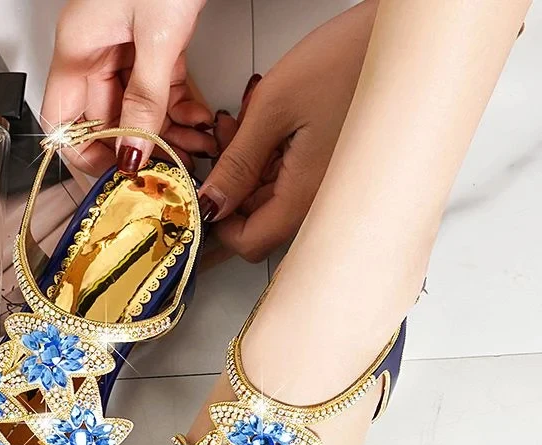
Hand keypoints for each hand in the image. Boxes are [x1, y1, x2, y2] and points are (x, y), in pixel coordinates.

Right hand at [41, 0, 215, 174]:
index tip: (113, 181)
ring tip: (192, 152)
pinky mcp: (154, 41)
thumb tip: (132, 152)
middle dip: (138, 150)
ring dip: (165, 134)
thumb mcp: (158, 36)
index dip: (84, 157)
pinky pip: (160, 87)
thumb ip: (146, 98)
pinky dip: (180, 108)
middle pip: (107, 120)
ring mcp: (124, 46)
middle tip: (164, 175)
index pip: (64, 122)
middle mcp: (95, 50)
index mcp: (78, 48)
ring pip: (137, 108)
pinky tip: (199, 122)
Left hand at [200, 0, 377, 261]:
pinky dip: (272, 155)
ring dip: (250, 165)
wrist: (401, 40)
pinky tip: (269, 122)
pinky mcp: (333, 170)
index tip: (203, 191)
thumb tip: (210, 202)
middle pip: (258, 220)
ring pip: (272, 197)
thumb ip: (237, 162)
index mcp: (305, 196)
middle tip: (225, 138)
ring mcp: (328, 188)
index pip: (249, 243)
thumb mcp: (274, 107)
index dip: (219, 222)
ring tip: (247, 120)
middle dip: (232, 184)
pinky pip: (292, 178)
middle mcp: (320, 202)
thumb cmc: (352, 61)